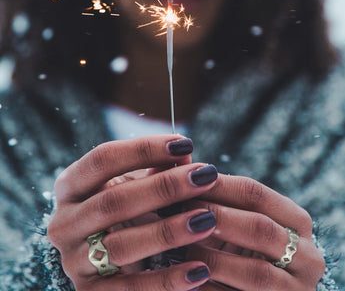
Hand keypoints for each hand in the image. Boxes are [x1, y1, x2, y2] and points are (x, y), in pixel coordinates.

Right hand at [47, 135, 217, 289]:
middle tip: (205, 176)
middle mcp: (63, 223)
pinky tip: (200, 270)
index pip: (102, 159)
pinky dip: (166, 281)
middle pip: (113, 201)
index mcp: (70, 187)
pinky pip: (130, 290)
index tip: (185, 142)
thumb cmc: (126, 212)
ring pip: (121, 246)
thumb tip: (184, 151)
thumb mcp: (133, 187)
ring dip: (168, 232)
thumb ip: (156, 170)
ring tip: (207, 220)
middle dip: (164, 188)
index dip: (143, 149)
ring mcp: (73, 262)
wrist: (103, 264)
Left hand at [185, 174, 324, 289]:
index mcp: (297, 221)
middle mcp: (308, 255)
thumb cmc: (242, 251)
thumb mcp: (240, 223)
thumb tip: (180, 165)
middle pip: (261, 228)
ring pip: (257, 273)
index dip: (219, 186)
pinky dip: (212, 290)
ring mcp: (299, 289)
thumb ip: (218, 199)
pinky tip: (188, 280)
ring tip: (181, 248)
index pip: (257, 193)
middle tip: (182, 211)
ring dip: (214, 259)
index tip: (186, 181)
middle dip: (218, 217)